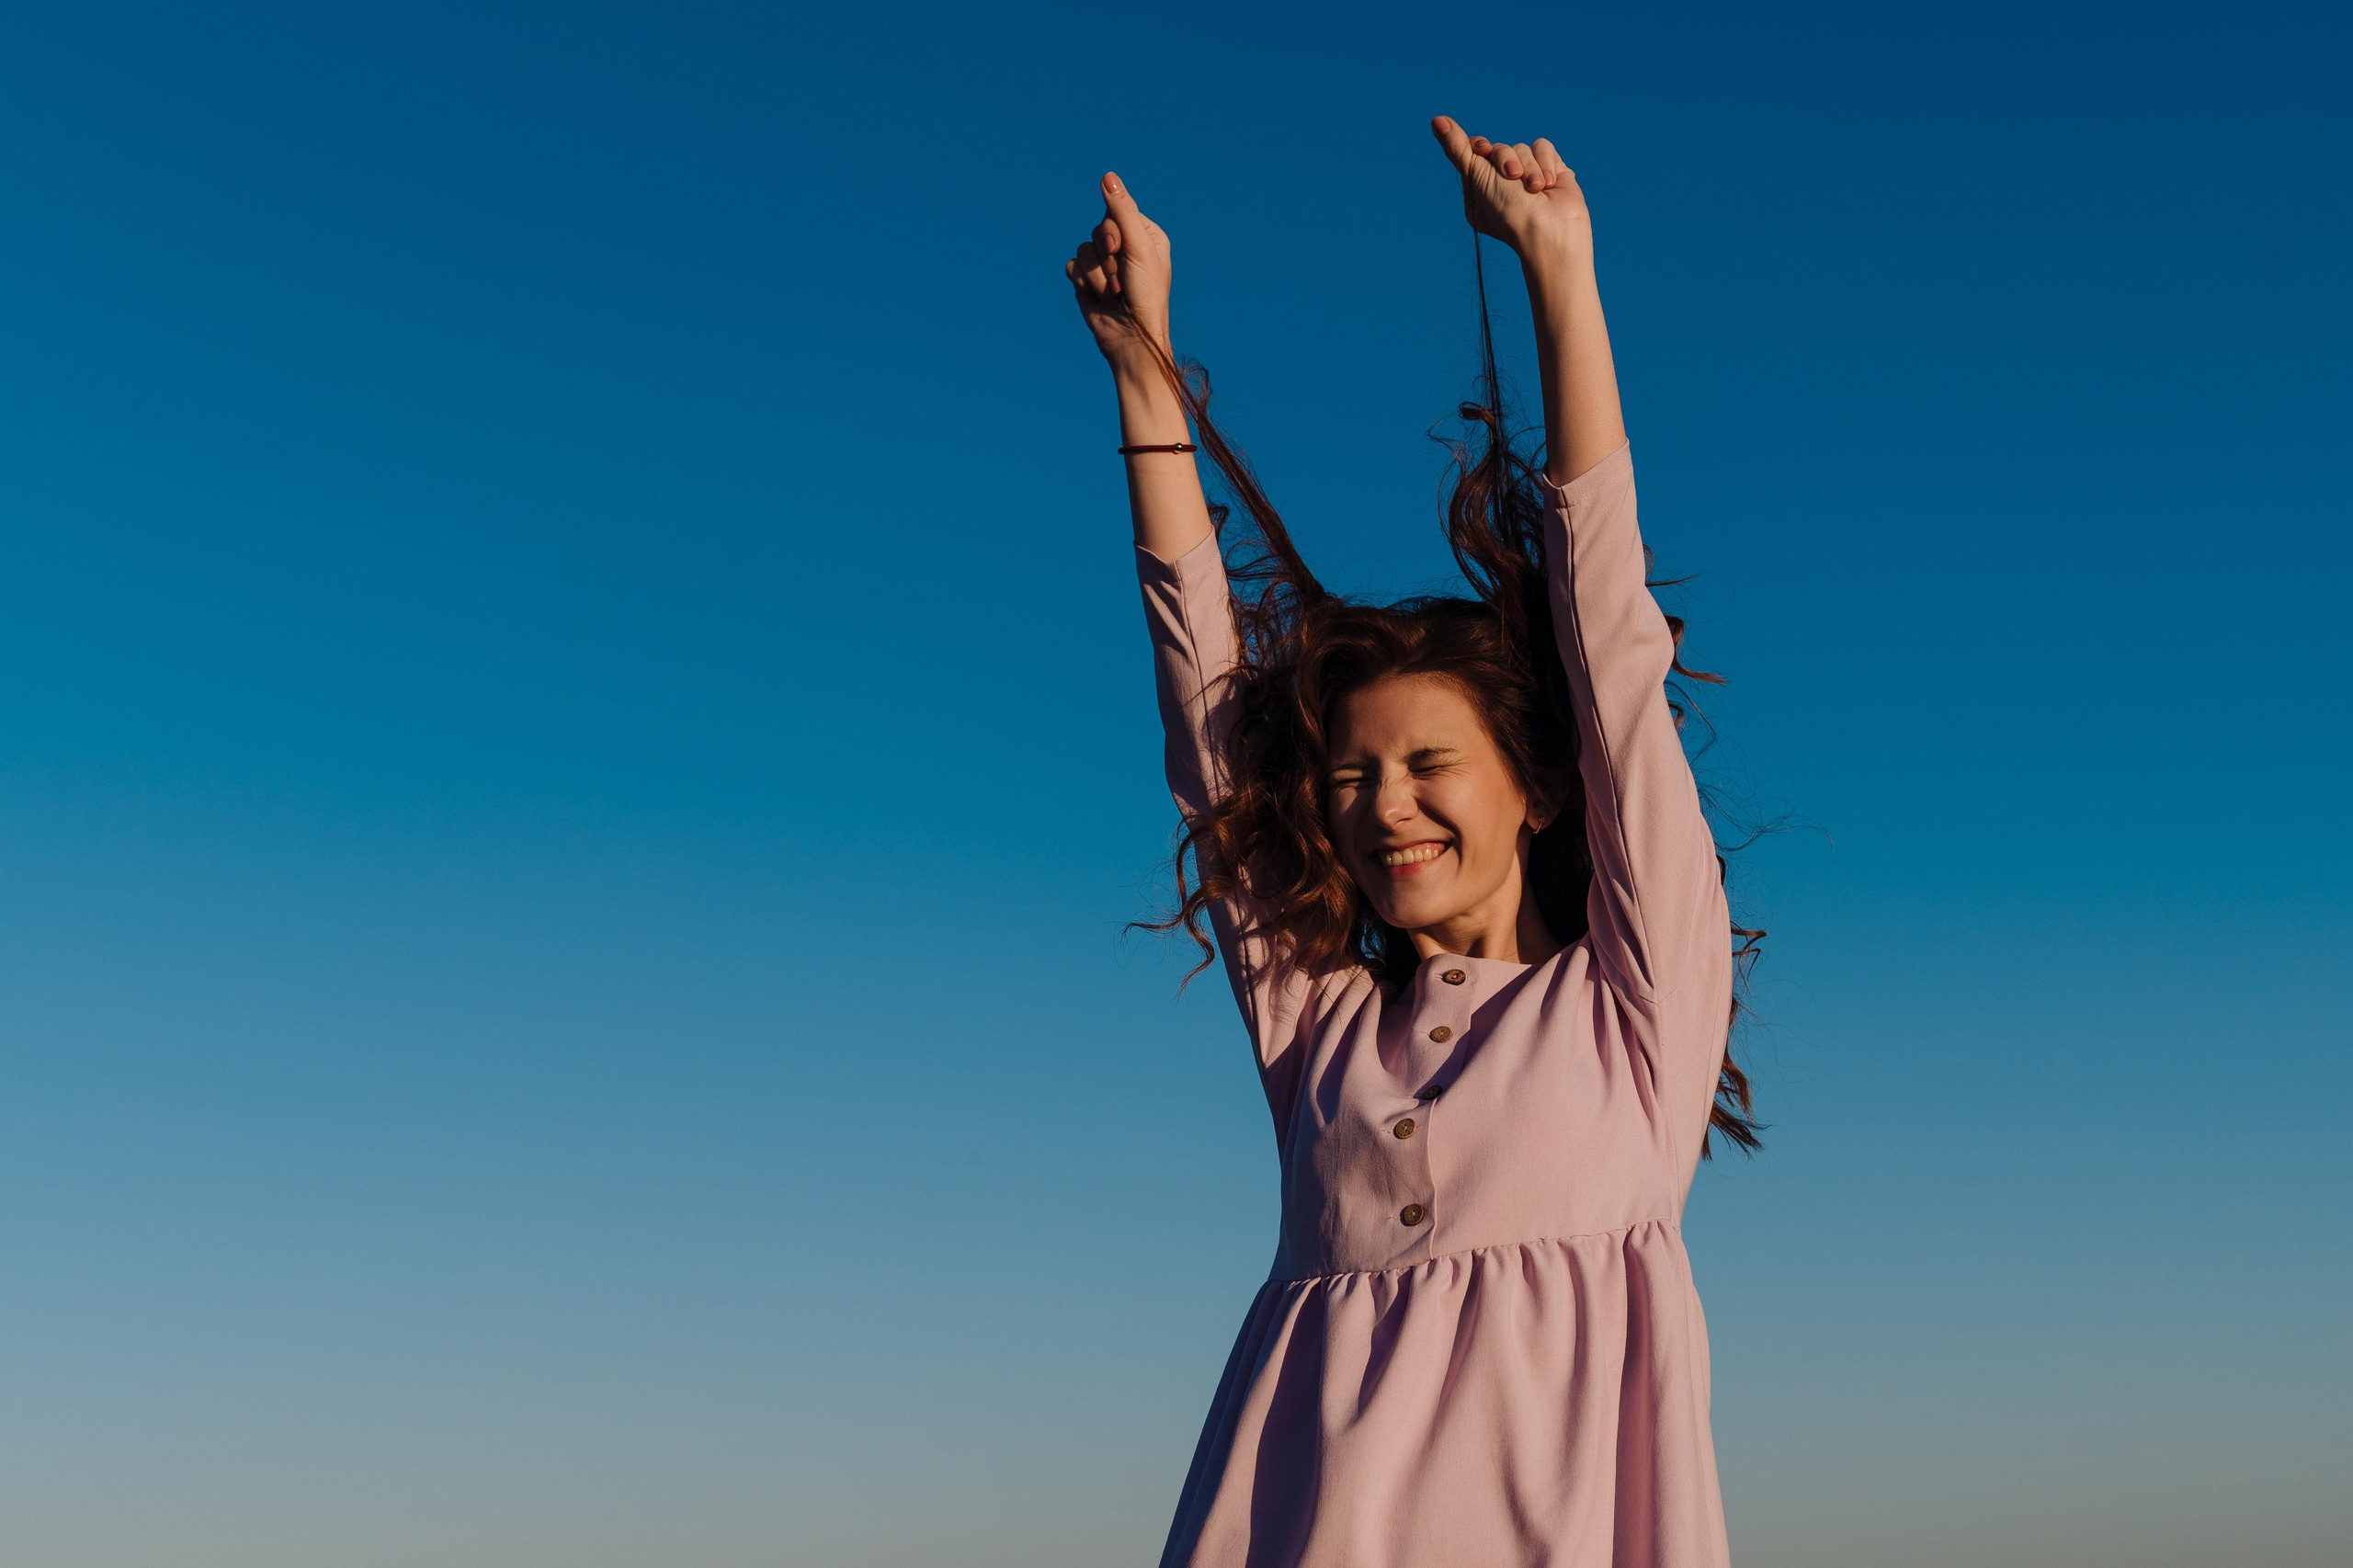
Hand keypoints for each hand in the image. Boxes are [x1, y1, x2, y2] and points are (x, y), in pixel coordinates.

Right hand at [1065, 172, 1173, 363]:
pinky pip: (1072, 265)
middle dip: (1107, 258)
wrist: (1131, 338)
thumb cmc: (1145, 295)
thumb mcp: (1138, 248)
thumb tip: (1108, 176)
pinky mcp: (1085, 279)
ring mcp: (1103, 263)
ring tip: (1114, 294)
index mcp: (1144, 233)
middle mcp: (1123, 245)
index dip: (1113, 232)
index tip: (1123, 251)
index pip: (1115, 212)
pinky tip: (1098, 299)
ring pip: (1083, 249)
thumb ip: (1122, 212)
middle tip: (1122, 280)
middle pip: (1096, 229)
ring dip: (1097, 276)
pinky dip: (1083, 284)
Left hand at [1430, 116, 1591, 269]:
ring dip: (1528, 167)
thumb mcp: (1477, 177)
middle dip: (1506, 160)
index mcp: (1480, 190)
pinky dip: (1546, 163)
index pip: (1475, 153)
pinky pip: (1543, 148)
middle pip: (1499, 148)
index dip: (1479, 148)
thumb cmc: (1508, 211)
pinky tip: (1548, 184)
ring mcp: (1528, 177)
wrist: (1549, 230)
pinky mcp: (1551, 171)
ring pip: (1522, 147)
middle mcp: (1503, 184)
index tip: (1482, 151)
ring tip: (1535, 189)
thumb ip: (1457, 148)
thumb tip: (1436, 120)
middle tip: (1512, 178)